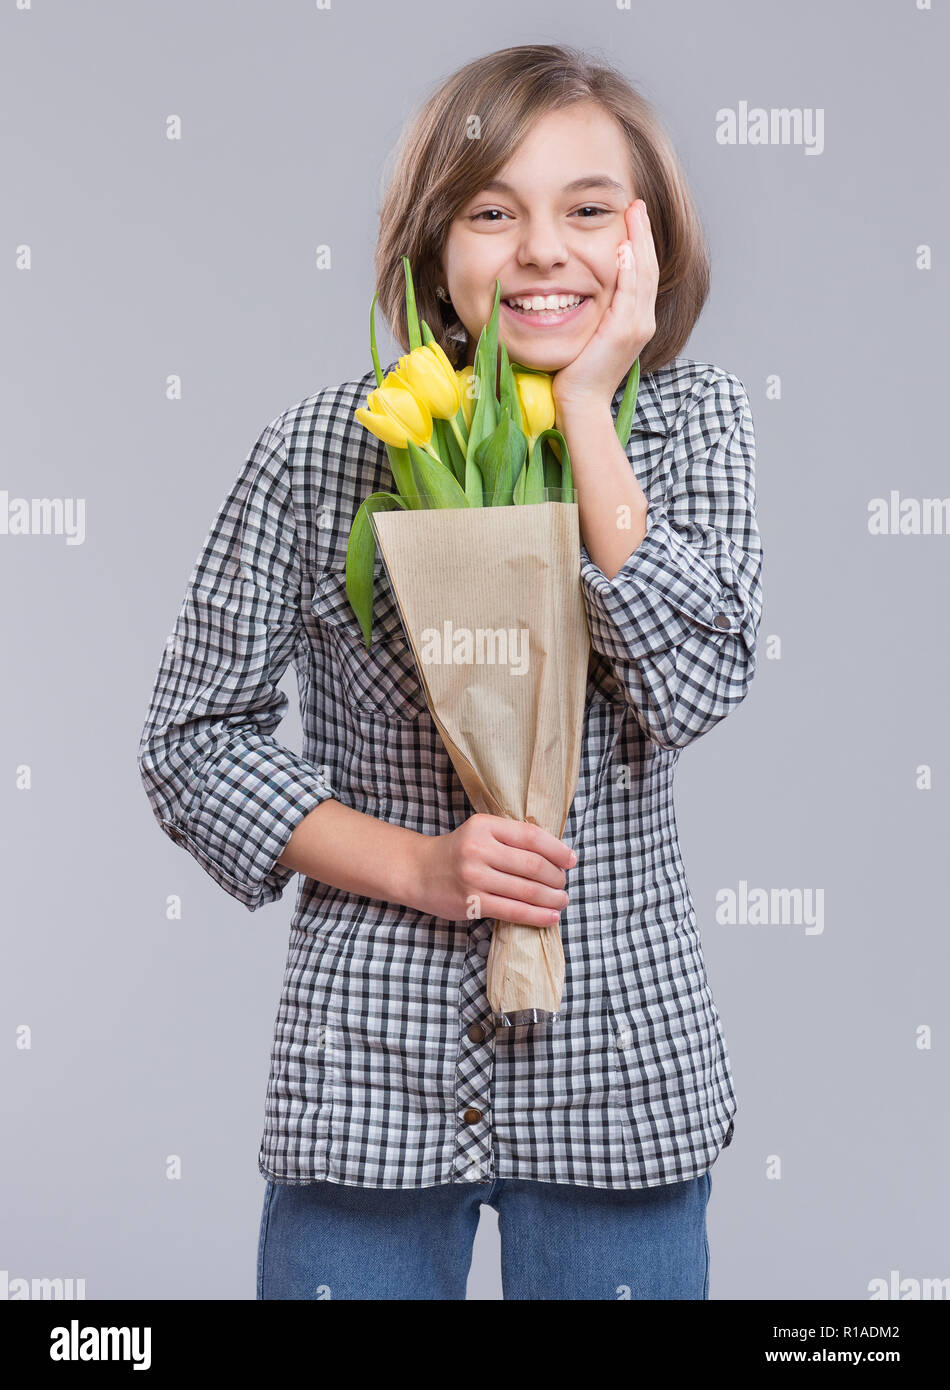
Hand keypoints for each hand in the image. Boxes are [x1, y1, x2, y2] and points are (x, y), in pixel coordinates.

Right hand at [410, 813, 575, 927]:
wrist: (418, 871)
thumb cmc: (458, 852)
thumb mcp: (481, 833)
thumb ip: (511, 838)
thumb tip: (556, 854)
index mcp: (485, 826)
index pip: (531, 836)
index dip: (557, 850)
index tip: (571, 860)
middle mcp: (479, 849)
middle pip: (533, 865)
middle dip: (556, 877)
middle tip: (564, 884)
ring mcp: (474, 877)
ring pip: (526, 890)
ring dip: (552, 898)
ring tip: (562, 901)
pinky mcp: (471, 903)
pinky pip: (513, 911)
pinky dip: (537, 915)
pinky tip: (550, 917)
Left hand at [551, 199, 658, 417]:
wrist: (580, 403)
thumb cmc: (577, 373)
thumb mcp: (589, 335)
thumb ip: (594, 311)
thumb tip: (579, 288)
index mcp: (635, 321)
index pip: (642, 273)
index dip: (640, 243)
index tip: (633, 217)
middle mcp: (642, 321)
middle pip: (648, 268)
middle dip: (643, 234)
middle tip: (636, 205)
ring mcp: (637, 326)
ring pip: (643, 275)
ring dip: (639, 241)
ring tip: (634, 214)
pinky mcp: (624, 332)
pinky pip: (630, 292)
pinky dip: (629, 268)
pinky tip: (624, 247)